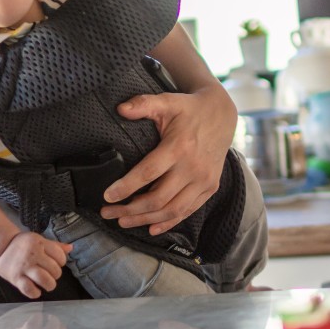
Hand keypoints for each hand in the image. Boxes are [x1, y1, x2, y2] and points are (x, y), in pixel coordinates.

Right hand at [0, 232, 71, 298]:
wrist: (1, 248)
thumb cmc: (24, 245)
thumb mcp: (39, 240)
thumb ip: (55, 246)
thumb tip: (71, 247)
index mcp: (39, 243)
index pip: (60, 256)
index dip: (61, 262)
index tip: (54, 262)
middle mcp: (32, 254)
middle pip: (55, 270)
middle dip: (55, 275)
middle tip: (49, 274)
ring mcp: (24, 267)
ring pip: (44, 280)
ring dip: (49, 285)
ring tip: (47, 284)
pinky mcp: (15, 278)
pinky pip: (29, 290)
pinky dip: (35, 293)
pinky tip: (36, 290)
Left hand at [100, 86, 236, 233]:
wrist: (222, 116)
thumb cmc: (189, 109)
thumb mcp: (167, 101)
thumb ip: (143, 103)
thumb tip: (120, 108)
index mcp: (179, 147)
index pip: (149, 172)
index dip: (126, 186)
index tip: (107, 196)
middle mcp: (193, 168)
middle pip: (158, 198)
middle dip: (130, 208)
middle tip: (107, 212)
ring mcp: (203, 181)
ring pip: (172, 210)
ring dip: (145, 219)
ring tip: (122, 221)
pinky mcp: (209, 188)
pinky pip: (188, 211)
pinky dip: (168, 222)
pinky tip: (151, 228)